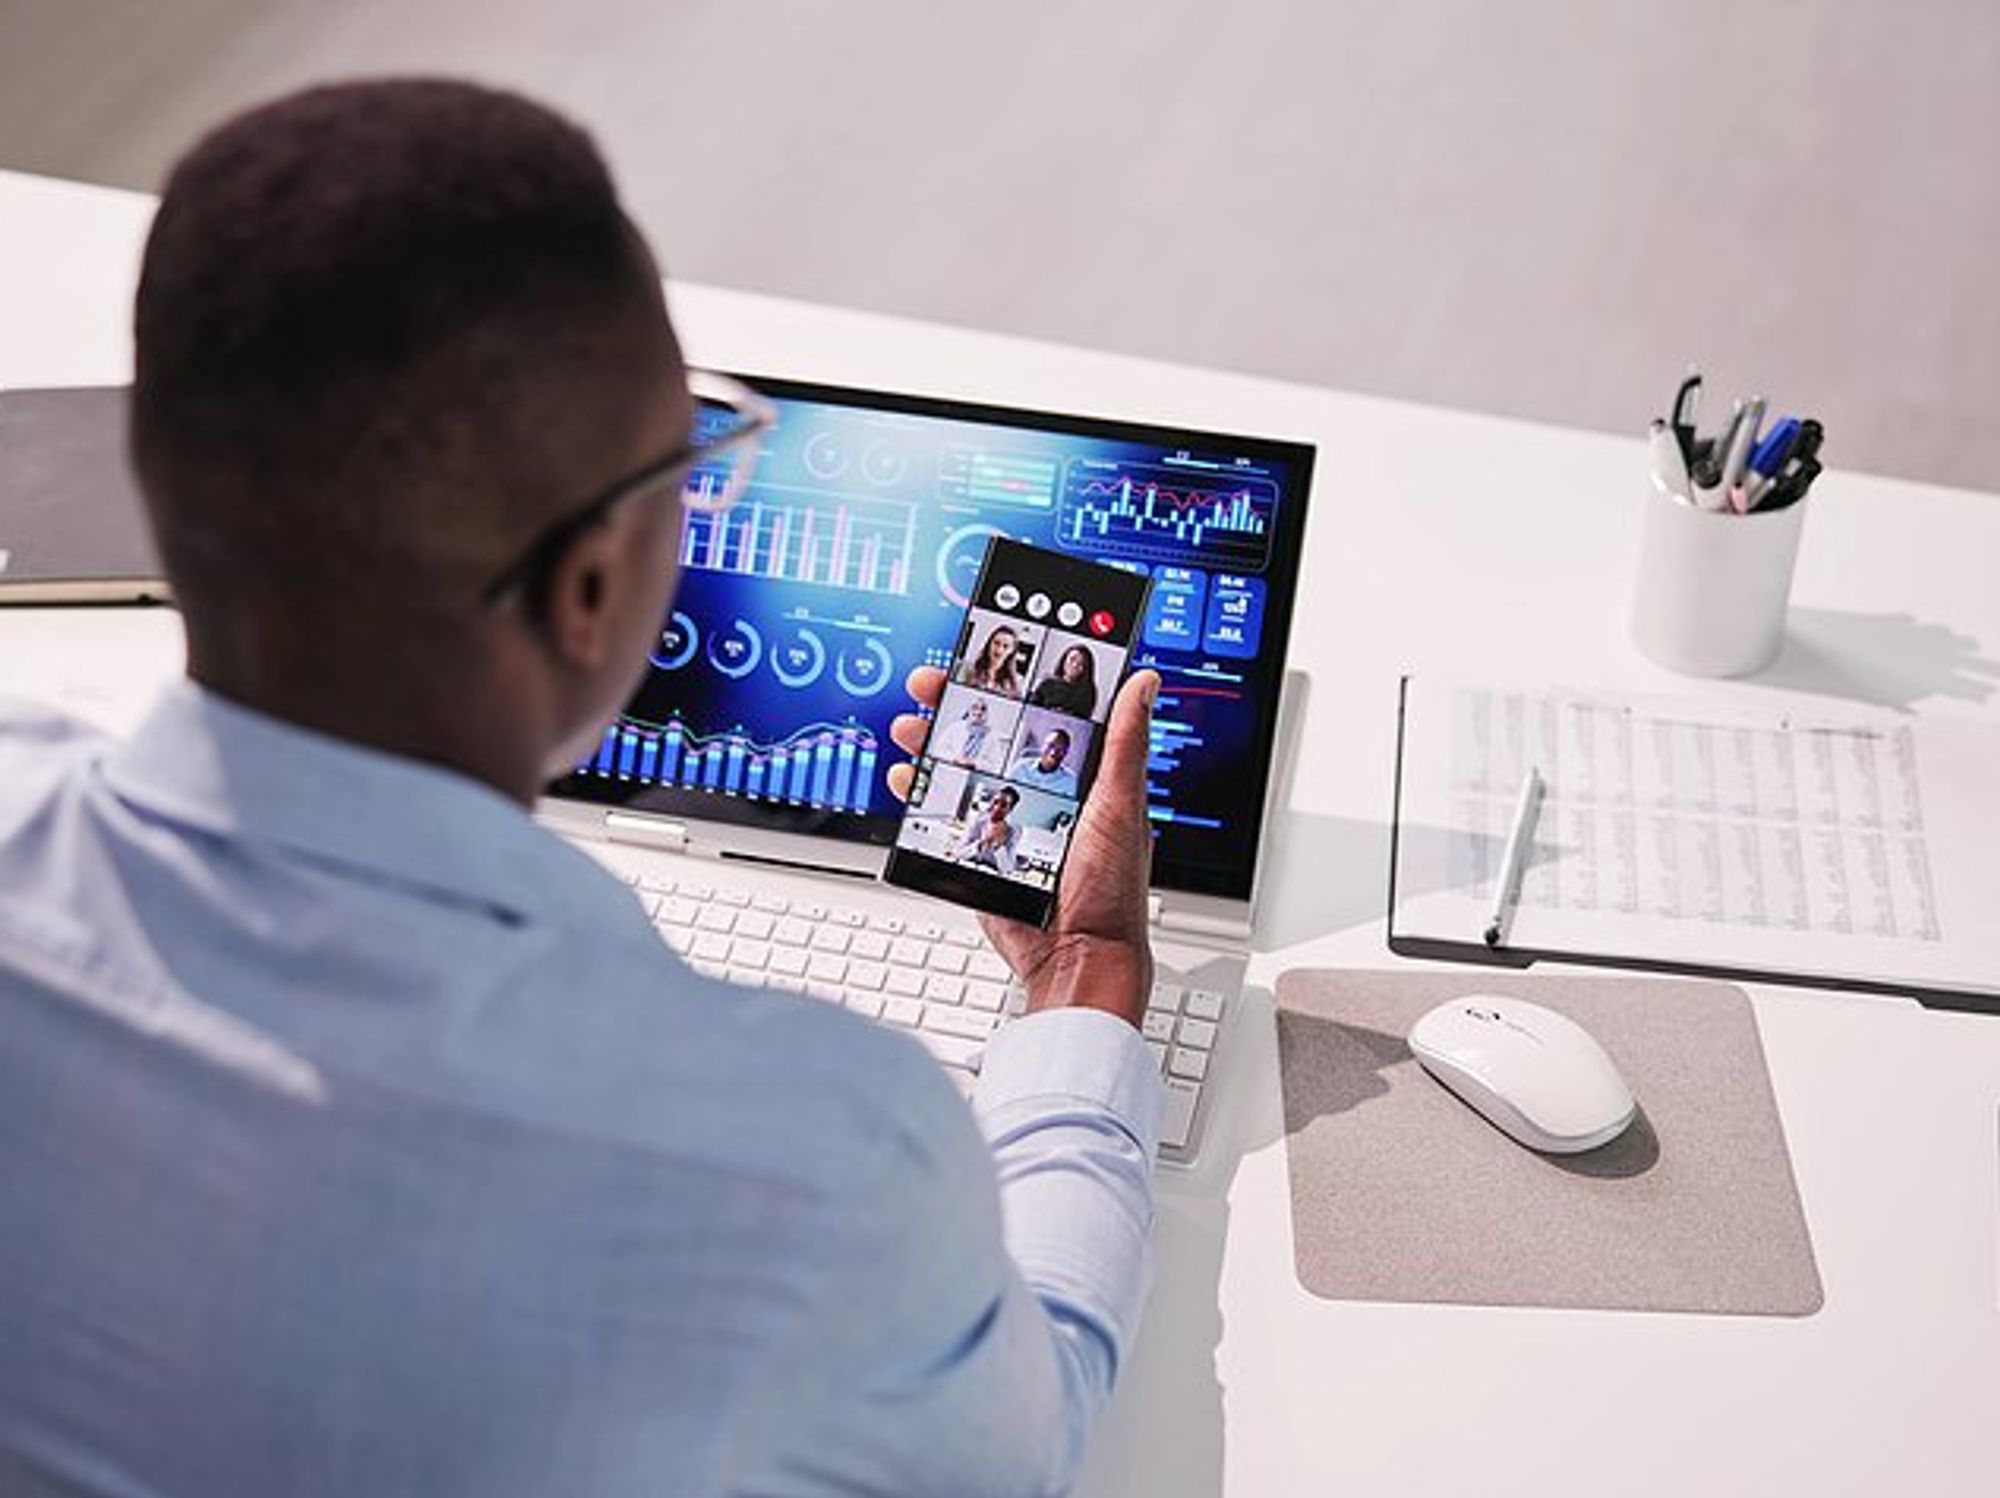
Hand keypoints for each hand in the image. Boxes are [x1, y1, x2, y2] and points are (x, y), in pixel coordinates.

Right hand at [889, 665, 1157, 1027]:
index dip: (1015, 680)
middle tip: (929, 683)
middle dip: (957, 705)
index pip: (1044, 711)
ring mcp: (1010, 819)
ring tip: (911, 729)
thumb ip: (1124, 744)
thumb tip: (1144, 682)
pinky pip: (947, 816)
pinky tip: (907, 780)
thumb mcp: (1120, 805)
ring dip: (932, 744)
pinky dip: (921, 795)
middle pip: (994, 734)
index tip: (988, 654)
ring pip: (963, 770)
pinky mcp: (983, 851)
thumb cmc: (1113, 888)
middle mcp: (1044, 791)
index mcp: (1082, 773)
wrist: (1079, 958)